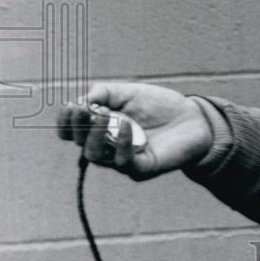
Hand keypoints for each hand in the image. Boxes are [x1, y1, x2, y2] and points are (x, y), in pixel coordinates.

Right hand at [56, 82, 212, 179]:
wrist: (193, 118)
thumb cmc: (159, 106)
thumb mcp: (128, 92)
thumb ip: (104, 93)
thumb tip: (83, 101)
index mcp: (101, 129)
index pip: (72, 132)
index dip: (65, 122)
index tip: (70, 106)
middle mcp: (108, 147)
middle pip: (81, 145)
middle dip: (79, 126)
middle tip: (85, 109)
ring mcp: (123, 159)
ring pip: (97, 156)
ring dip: (95, 135)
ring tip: (103, 115)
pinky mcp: (142, 168)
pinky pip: (124, 163)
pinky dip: (121, 144)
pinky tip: (125, 126)